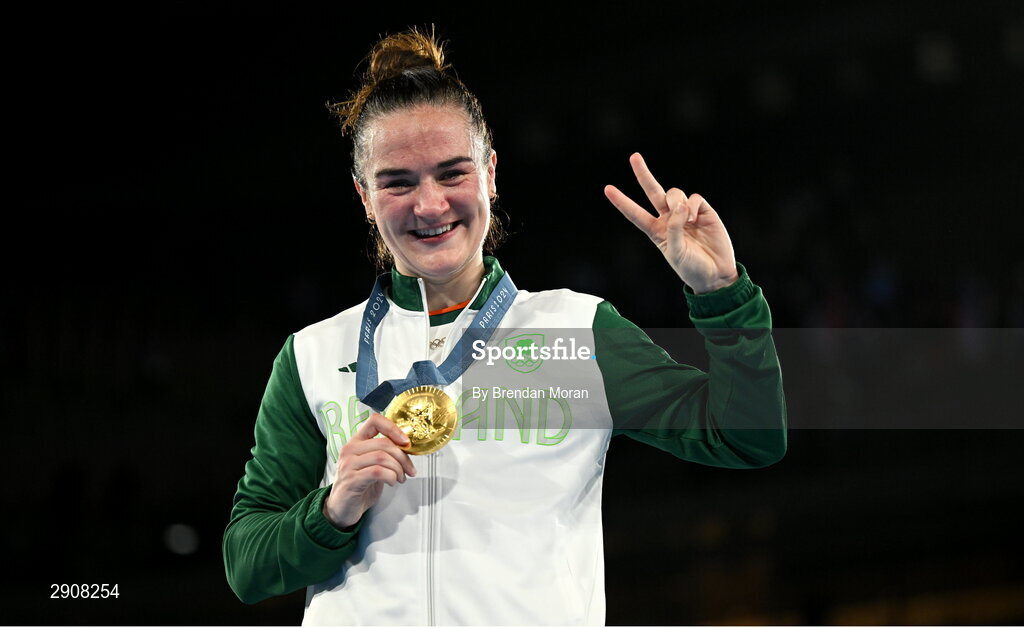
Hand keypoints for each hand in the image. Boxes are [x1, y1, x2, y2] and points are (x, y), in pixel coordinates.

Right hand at [322, 413, 416, 529]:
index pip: (374, 421)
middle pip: (384, 443)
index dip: (393, 428)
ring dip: (398, 468)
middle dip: (403, 457)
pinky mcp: (351, 480)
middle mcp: (350, 450)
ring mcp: (348, 464)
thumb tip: (407, 447)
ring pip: (382, 457)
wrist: (342, 508)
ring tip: (400, 478)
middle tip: (409, 469)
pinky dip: (391, 476)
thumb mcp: (372, 464)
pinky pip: (378, 472)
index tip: (406, 441)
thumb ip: (384, 453)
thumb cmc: (359, 486)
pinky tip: (392, 482)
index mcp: (356, 442)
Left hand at [604, 153, 738, 293]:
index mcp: (656, 231)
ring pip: (674, 194)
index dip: (622, 202)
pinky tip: (694, 218)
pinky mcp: (703, 211)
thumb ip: (674, 228)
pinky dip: (691, 205)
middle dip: (643, 174)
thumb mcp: (676, 252)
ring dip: (677, 202)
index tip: (607, 189)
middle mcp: (669, 219)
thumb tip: (680, 205)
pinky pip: (694, 198)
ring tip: (686, 220)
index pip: (635, 214)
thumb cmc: (692, 268)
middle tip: (634, 156)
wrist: (716, 274)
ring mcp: (685, 214)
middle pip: (653, 192)